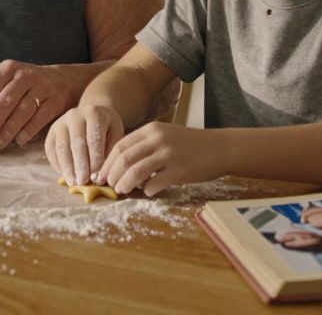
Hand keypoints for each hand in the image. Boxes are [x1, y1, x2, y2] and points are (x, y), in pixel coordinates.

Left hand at [0, 60, 87, 151]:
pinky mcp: (56, 99)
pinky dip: (28, 130)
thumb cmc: (30, 87)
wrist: (66, 80)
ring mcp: (43, 86)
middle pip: (5, 102)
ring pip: (22, 110)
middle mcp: (25, 75)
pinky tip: (19, 141)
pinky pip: (40, 117)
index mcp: (8, 69)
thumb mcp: (11, 83)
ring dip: (7, 130)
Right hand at [45, 105, 124, 186]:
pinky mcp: (52, 132)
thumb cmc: (107, 128)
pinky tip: (66, 176)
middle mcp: (75, 115)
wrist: (93, 113)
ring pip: (61, 148)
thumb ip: (109, 153)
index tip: (97, 178)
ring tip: (73, 183)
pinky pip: (51, 150)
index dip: (95, 160)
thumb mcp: (115, 135)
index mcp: (94, 113)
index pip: (93, 139)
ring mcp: (60, 123)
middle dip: (80, 166)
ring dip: (67, 168)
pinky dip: (58, 165)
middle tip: (83, 182)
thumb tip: (99, 177)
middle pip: (76, 143)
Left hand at [98, 122, 222, 196]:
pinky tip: (147, 192)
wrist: (220, 148)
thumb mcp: (165, 135)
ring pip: (136, 171)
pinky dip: (147, 190)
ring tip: (121, 191)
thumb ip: (145, 146)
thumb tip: (120, 166)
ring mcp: (170, 154)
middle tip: (109, 185)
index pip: (121, 145)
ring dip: (125, 184)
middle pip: (125, 158)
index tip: (101, 174)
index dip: (108, 162)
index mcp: (152, 129)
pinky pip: (156, 183)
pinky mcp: (180, 171)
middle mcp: (159, 139)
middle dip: (112, 174)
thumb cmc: (190, 145)